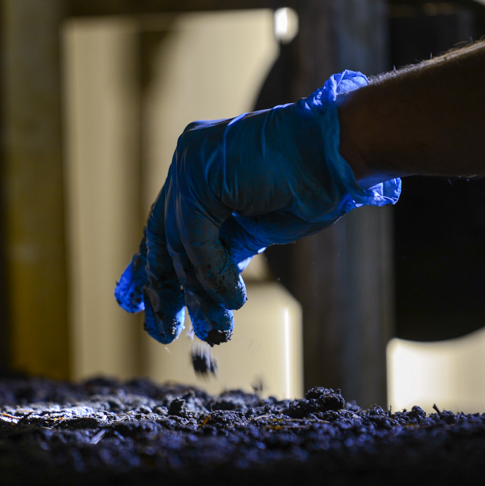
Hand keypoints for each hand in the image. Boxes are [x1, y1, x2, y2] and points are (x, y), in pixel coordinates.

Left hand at [114, 71, 400, 344]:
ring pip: (179, 243)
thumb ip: (225, 247)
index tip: (147, 304)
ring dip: (198, 292)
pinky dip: (214, 273)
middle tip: (164, 331)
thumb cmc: (311, 184)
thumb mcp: (256, 227)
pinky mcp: (201, 177)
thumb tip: (203, 285)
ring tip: (213, 326)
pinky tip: (234, 298)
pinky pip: (196, 240)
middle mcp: (189, 161)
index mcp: (199, 167)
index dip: (155, 268)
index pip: (167, 224)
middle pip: (163, 235)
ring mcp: (191, 164)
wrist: (337, 154)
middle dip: (164, 288)